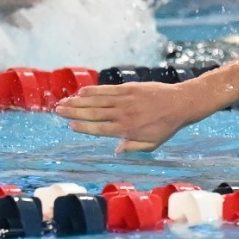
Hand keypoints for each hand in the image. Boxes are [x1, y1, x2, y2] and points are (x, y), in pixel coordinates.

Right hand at [55, 81, 197, 152]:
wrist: (180, 103)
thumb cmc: (166, 126)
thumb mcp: (152, 144)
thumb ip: (133, 147)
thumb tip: (116, 150)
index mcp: (127, 129)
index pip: (100, 128)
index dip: (83, 127)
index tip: (70, 126)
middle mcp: (123, 114)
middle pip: (93, 113)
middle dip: (74, 112)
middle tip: (58, 111)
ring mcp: (125, 99)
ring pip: (96, 100)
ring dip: (78, 101)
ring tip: (64, 102)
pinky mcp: (128, 88)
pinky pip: (107, 90)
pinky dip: (93, 91)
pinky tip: (81, 92)